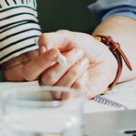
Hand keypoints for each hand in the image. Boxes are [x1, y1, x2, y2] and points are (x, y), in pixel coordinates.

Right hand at [0, 31, 118, 97]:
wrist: (104, 55)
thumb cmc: (84, 47)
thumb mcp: (67, 37)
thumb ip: (50, 39)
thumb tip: (40, 47)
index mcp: (42, 65)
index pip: (30, 71)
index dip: (42, 62)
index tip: (56, 52)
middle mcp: (48, 80)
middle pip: (46, 79)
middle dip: (65, 64)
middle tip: (78, 52)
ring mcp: (60, 91)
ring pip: (59, 88)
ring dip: (75, 71)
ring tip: (84, 61)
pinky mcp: (73, 98)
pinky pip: (70, 96)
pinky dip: (80, 82)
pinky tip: (85, 74)